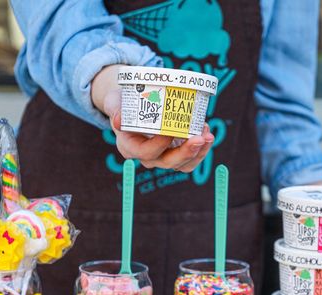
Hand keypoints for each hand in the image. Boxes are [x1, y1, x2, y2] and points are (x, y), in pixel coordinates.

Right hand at [91, 65, 214, 171]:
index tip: (170, 131)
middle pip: (168, 162)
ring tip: (208, 135)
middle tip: (199, 138)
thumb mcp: (114, 103)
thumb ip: (115, 109)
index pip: (146, 152)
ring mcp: (163, 157)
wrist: (132, 106)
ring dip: (199, 152)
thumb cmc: (123, 103)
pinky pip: (191, 158)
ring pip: (183, 165)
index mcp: (130, 147)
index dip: (159, 145)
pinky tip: (207, 133)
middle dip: (186, 152)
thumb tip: (117, 119)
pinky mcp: (176, 153)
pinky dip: (202, 149)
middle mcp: (147, 157)